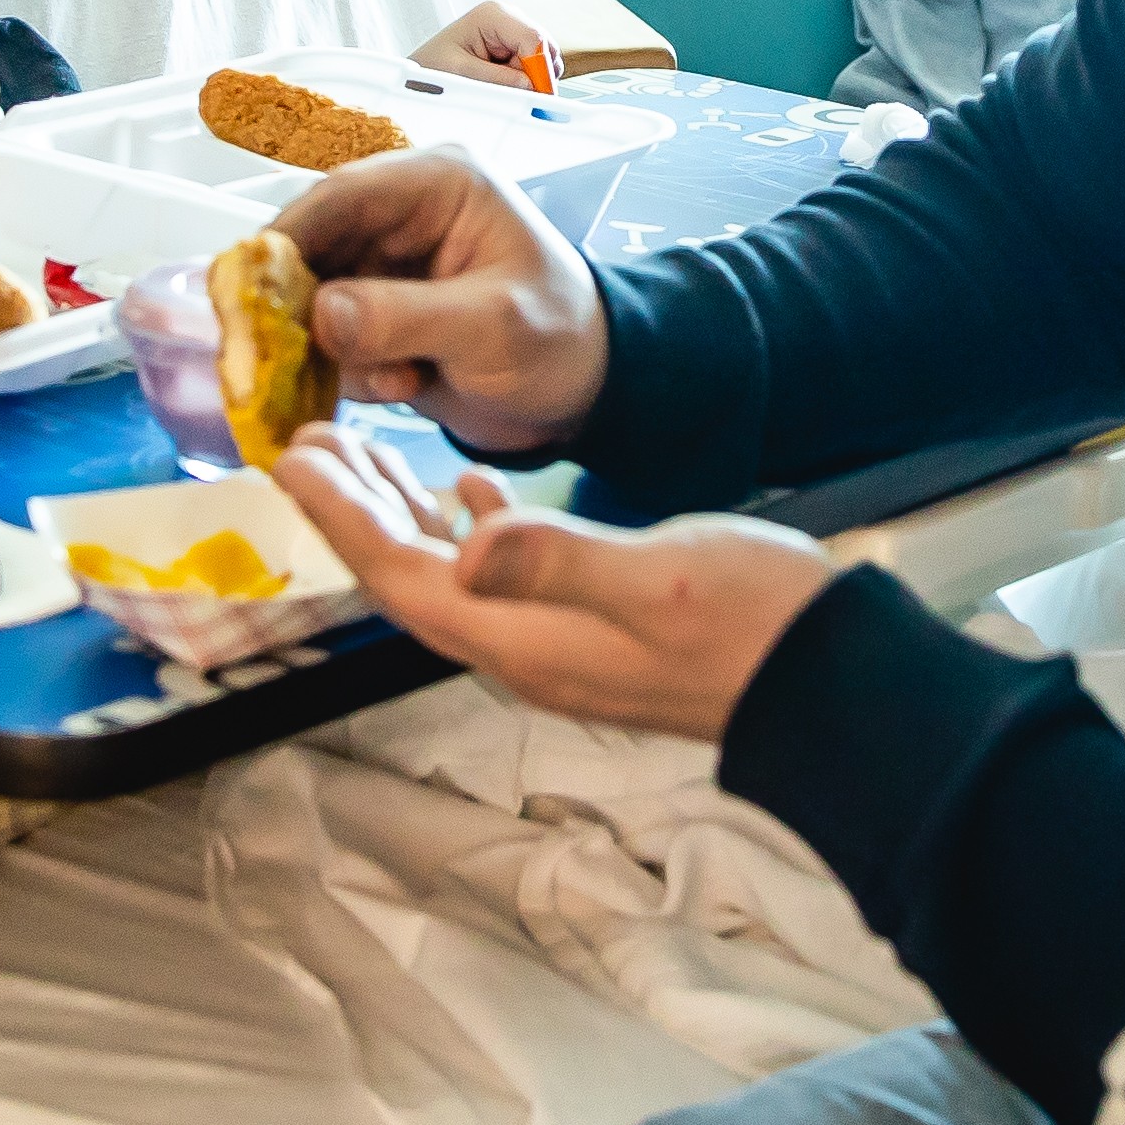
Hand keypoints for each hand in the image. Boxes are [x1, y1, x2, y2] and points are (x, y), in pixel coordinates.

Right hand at [271, 144, 609, 451]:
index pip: (341, 196)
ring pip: (309, 299)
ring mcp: (382, 267)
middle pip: (309, 246)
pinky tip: (404, 387)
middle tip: (278, 357)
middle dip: (295, 306)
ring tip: (395, 380)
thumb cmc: (561, 340)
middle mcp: (399, 216)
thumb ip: (407, 316)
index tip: (242, 286)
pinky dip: (346, 371)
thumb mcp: (493, 326)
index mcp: (437, 185)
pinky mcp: (372, 315)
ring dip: (330, 348)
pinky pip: (325, 339)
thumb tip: (320, 314)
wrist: (581, 395)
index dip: (286, 238)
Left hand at [275, 431, 832, 741]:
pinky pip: (506, 576)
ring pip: (452, 575)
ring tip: (364, 456)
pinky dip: (474, 527)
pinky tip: (473, 492)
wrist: (833, 682)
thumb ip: (560, 562)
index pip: (401, 576)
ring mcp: (559, 643)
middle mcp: (524, 649)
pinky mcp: (594, 628)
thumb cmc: (754, 627)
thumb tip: (472, 545)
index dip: (340, 519)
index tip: (291, 462)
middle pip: (410, 577)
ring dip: (403, 515)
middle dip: (355, 511)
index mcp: (522, 639)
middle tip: (308, 442)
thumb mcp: (656, 579)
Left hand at [413, 0, 559, 91]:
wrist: (422, 70)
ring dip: (530, 77)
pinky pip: (535, 65)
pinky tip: (504, 82)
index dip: (540, 68)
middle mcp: (508, 17)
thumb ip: (497, 79)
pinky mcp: (515, 45)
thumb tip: (530, 85)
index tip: (537, 93)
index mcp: (493, 14)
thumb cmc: (433, 65)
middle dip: (536, 74)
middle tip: (517, 94)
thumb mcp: (461, 74)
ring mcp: (513, 30)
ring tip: (499, 84)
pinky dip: (526, 78)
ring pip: (544, 58)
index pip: (533, 37)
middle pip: (544, 46)